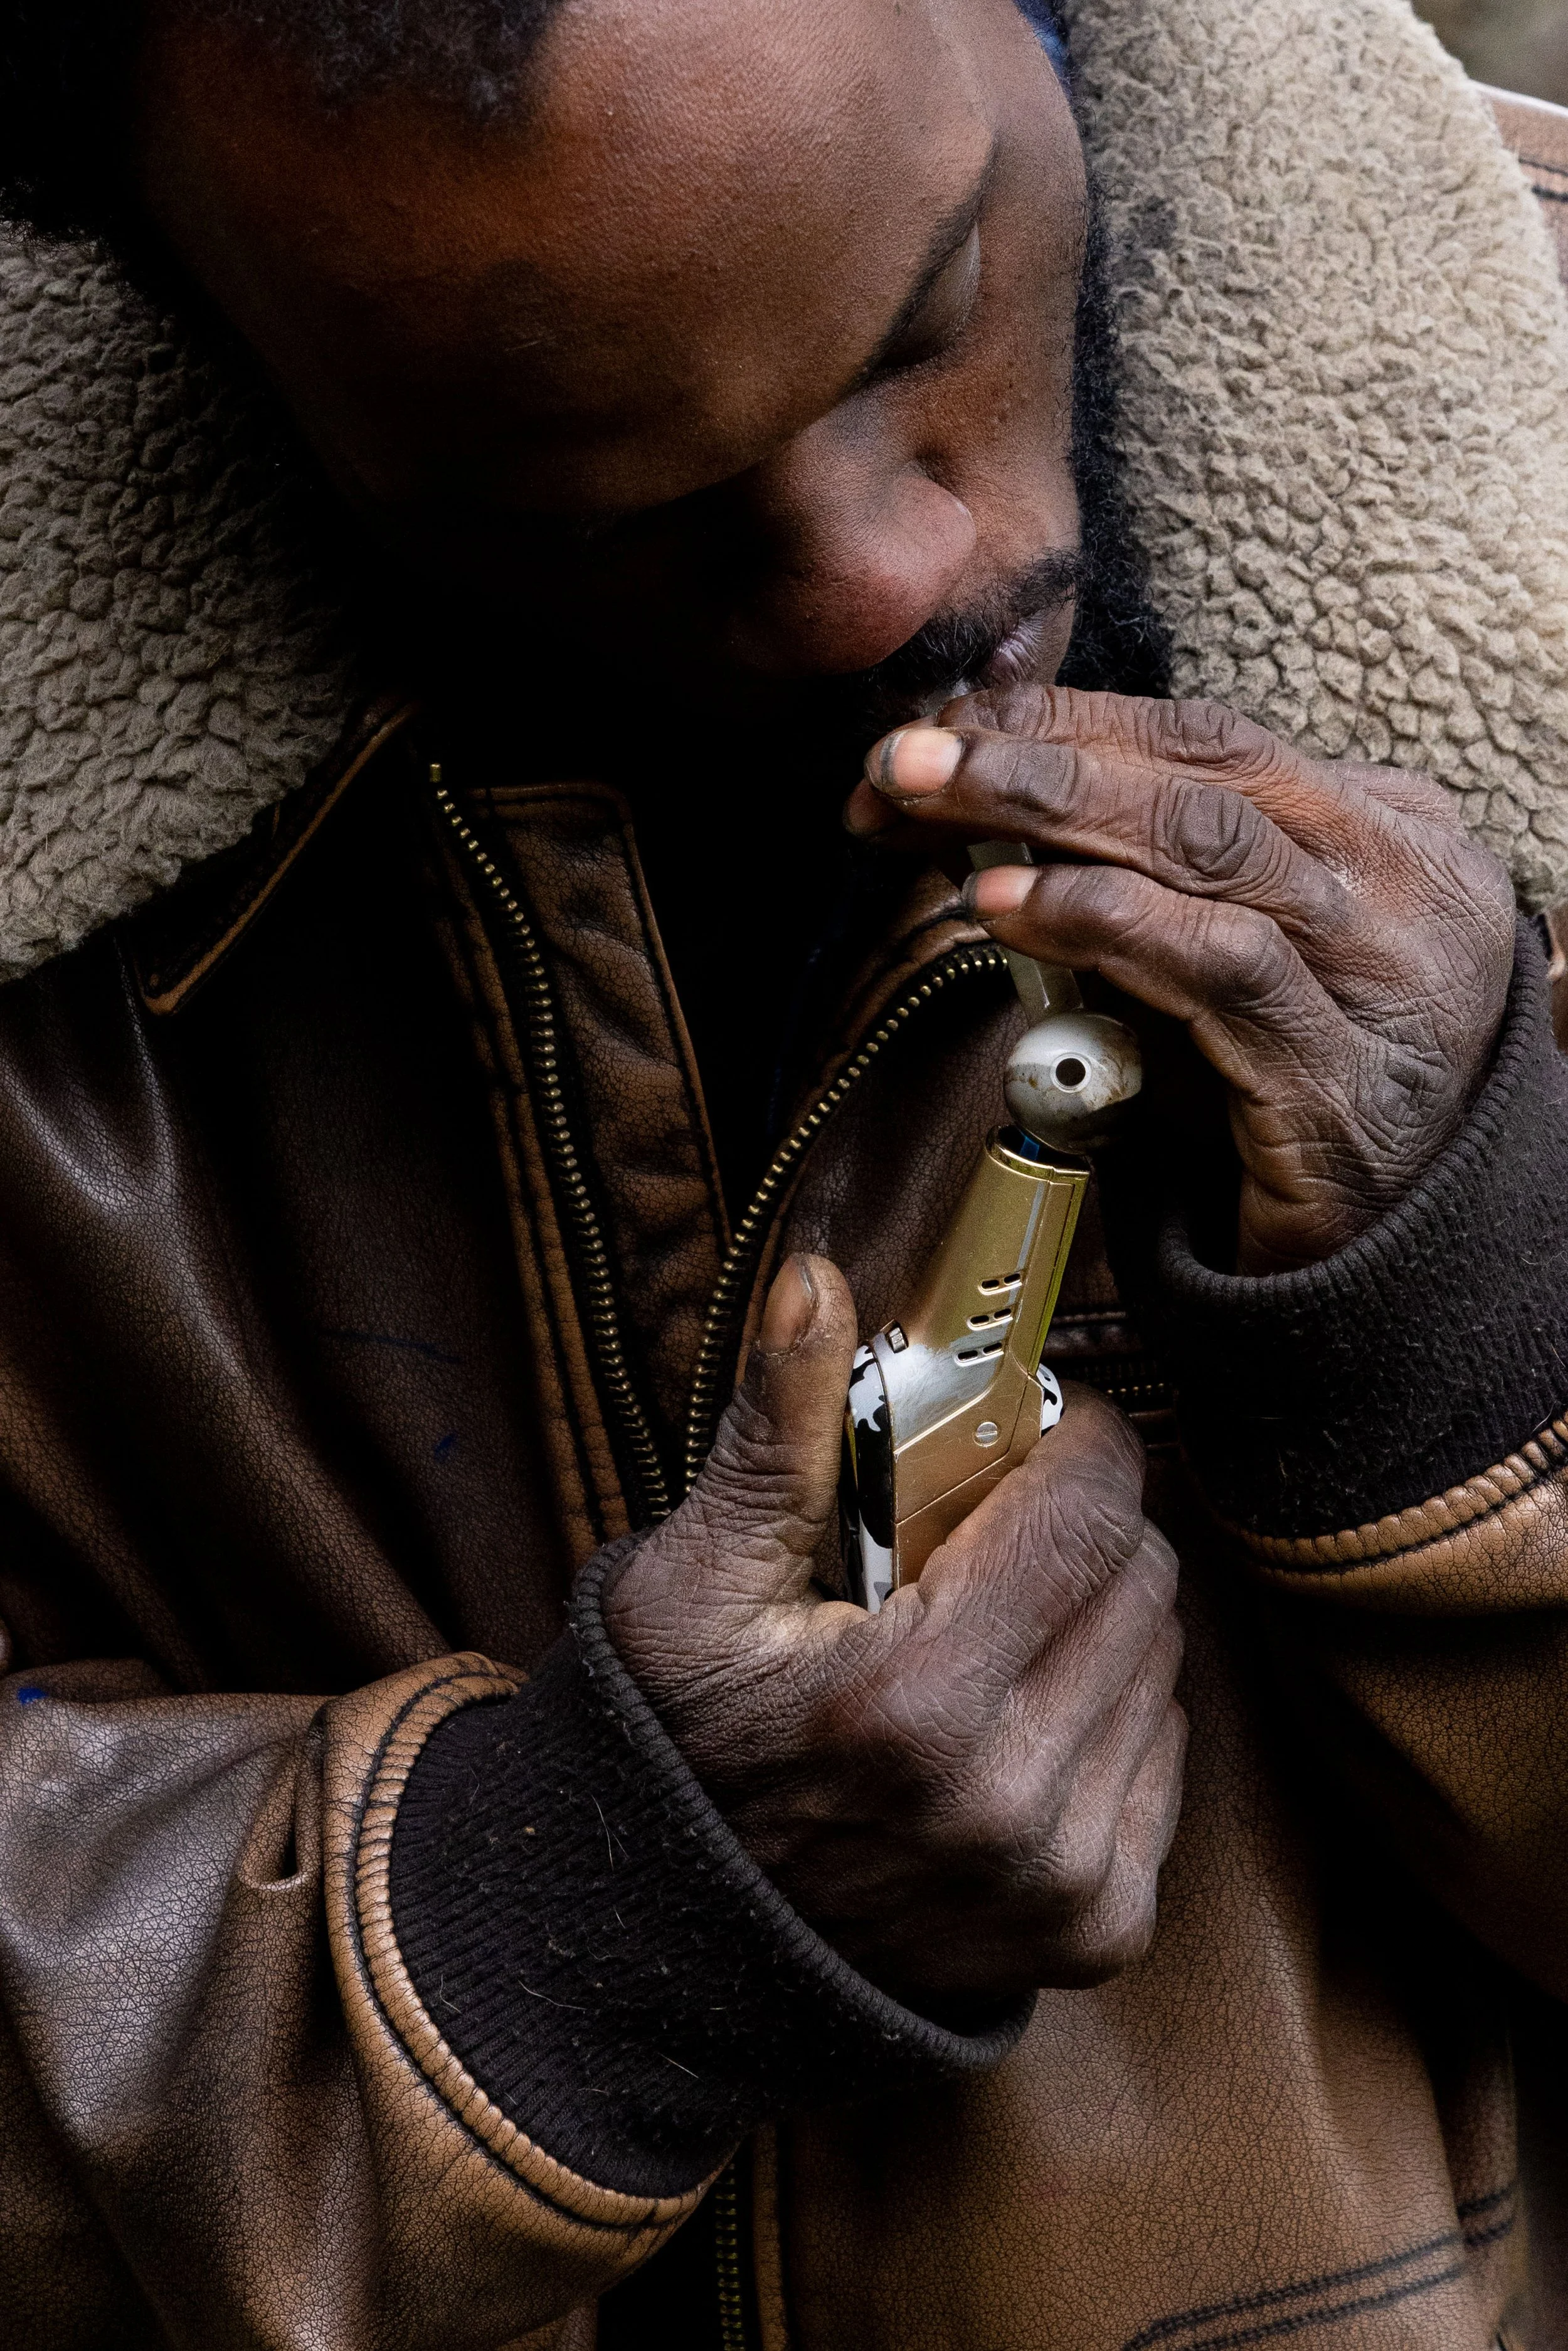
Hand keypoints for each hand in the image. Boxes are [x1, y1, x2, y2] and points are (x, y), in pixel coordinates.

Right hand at [603, 1254, 1184, 2007]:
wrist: (679, 1954)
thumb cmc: (677, 1749)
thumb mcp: (689, 1586)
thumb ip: (777, 1434)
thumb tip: (820, 1283)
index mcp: (913, 1703)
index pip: (1088, 1512)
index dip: (1080, 1437)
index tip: (1036, 1420)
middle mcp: (1008, 1802)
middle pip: (1141, 1577)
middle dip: (1083, 1522)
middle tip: (990, 1526)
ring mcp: (1063, 1877)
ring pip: (1165, 1660)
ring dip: (1098, 1615)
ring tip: (990, 1625)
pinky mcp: (1098, 1927)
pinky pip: (1165, 1753)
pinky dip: (1109, 1711)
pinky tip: (1013, 1714)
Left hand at [845, 687, 1517, 1272]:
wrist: (1377, 1269)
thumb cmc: (1273, 1101)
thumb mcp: (1193, 965)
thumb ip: (1117, 880)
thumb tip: (958, 806)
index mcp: (1378, 834)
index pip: (1201, 740)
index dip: (1059, 721)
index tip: (938, 732)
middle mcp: (1398, 890)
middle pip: (1200, 775)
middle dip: (1035, 750)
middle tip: (906, 755)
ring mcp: (1380, 981)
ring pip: (1210, 845)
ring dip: (1047, 809)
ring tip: (929, 807)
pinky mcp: (1336, 1079)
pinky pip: (1216, 966)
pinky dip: (1101, 922)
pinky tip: (1009, 907)